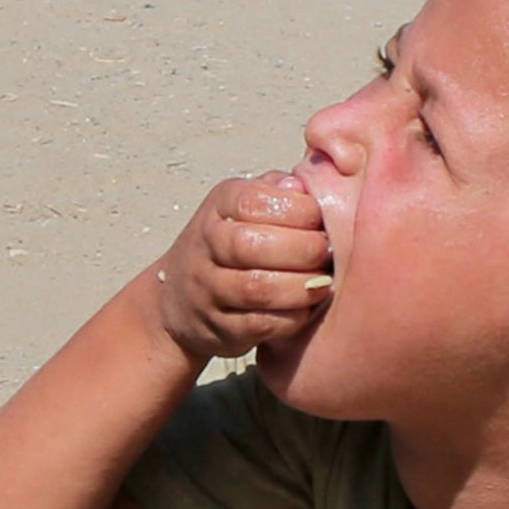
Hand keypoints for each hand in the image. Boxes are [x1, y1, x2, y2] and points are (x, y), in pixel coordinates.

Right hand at [144, 170, 331, 364]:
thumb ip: (280, 189)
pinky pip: (259, 324)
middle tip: (327, 255)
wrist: (180, 299)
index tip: (321, 220)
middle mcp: (207, 243)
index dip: (297, 211)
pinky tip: (306, 309)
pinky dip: (290, 318)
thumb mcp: (247, 205)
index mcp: (220, 204)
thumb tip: (312, 181)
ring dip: (299, 287)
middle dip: (302, 250)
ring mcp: (208, 288)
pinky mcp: (219, 326)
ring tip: (322, 283)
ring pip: (256, 288)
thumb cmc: (230, 245)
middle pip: (251, 245)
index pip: (254, 201)